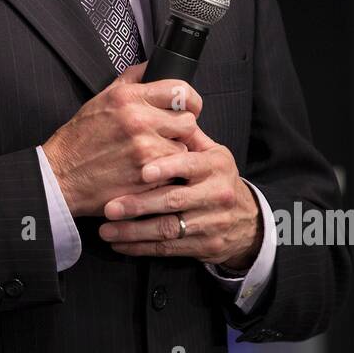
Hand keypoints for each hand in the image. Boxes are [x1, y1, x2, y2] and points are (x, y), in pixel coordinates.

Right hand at [41, 61, 203, 217]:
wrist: (60, 176)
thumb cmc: (79, 139)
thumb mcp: (101, 99)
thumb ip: (131, 80)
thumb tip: (153, 65)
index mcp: (127, 97)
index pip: (180, 89)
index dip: (190, 100)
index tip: (189, 107)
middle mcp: (138, 120)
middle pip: (188, 121)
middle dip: (181, 130)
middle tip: (167, 136)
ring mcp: (144, 149)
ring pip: (183, 149)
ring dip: (173, 154)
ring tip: (152, 157)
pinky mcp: (147, 176)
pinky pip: (173, 172)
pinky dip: (165, 174)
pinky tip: (147, 172)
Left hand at [97, 124, 262, 267]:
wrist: (246, 221)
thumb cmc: (215, 178)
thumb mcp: (211, 154)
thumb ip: (187, 135)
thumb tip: (163, 104)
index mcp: (217, 164)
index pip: (189, 164)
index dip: (166, 167)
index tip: (142, 171)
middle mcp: (218, 193)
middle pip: (174, 200)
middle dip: (139, 205)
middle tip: (110, 207)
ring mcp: (213, 223)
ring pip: (168, 229)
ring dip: (134, 232)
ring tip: (106, 230)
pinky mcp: (205, 246)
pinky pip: (168, 248)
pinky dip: (141, 247)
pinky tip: (120, 244)